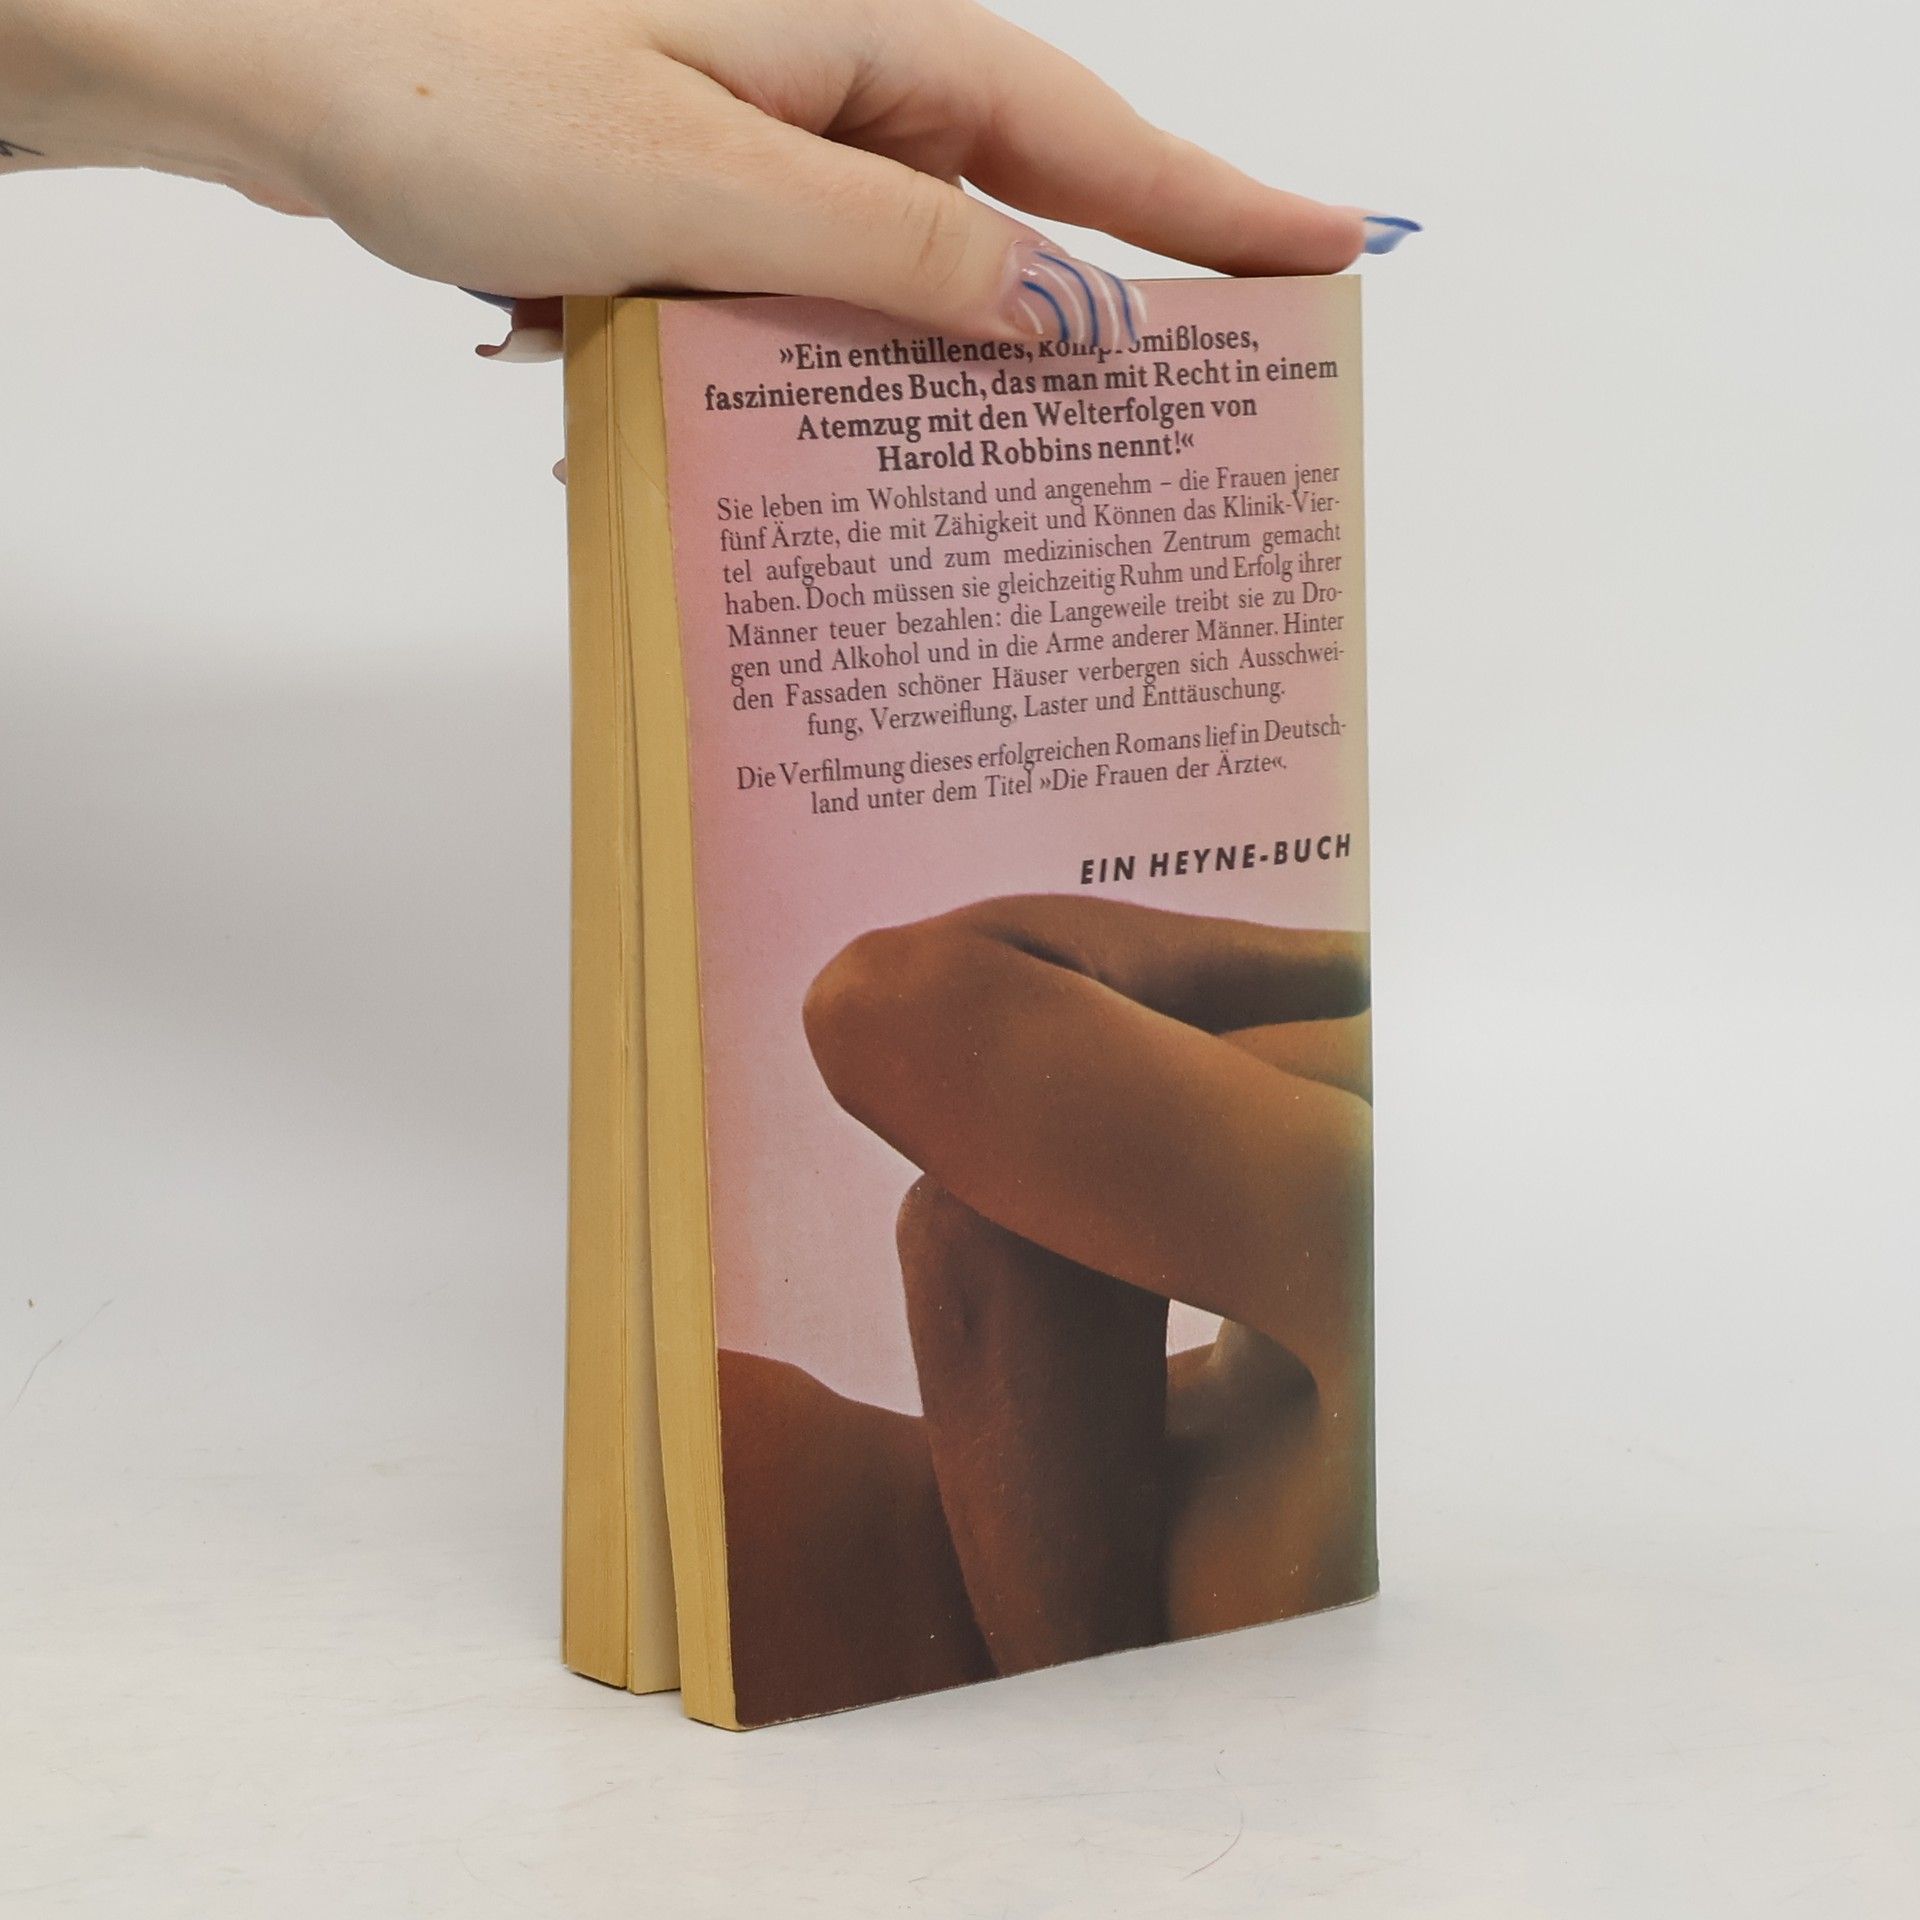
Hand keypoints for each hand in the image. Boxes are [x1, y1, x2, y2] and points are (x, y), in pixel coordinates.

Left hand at [3, 0, 1413, 345]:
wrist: (251, 49)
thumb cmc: (451, 80)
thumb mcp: (701, 187)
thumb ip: (890, 254)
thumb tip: (1055, 310)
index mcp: (860, 36)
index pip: (1080, 136)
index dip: (1209, 207)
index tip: (1326, 252)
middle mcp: (822, 71)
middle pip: (1005, 203)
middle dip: (1093, 306)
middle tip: (1196, 407)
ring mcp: (750, 129)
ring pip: (893, 262)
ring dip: (931, 361)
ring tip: (1000, 470)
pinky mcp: (683, 183)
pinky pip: (793, 280)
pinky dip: (810, 356)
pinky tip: (800, 429)